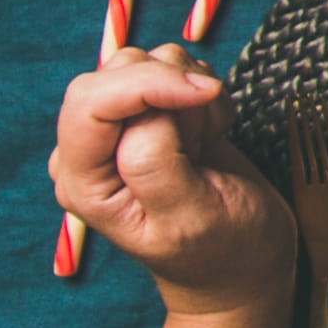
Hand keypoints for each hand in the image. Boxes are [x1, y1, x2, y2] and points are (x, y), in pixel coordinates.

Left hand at [48, 48, 296, 322]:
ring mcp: (119, 132)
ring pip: (149, 63)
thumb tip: (149, 110)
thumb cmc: (220, 251)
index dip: (147, 84)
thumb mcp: (189, 219)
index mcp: (84, 182)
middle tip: (202, 140)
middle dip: (172, 90)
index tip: (203, 94)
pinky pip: (177, 72)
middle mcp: (91, 151)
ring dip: (191, 93)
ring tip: (205, 143)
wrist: (243, 264)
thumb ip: (155, 164)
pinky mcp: (150, 118)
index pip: (90, 101)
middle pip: (117, 72)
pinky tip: (209, 136)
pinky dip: (204, 95)